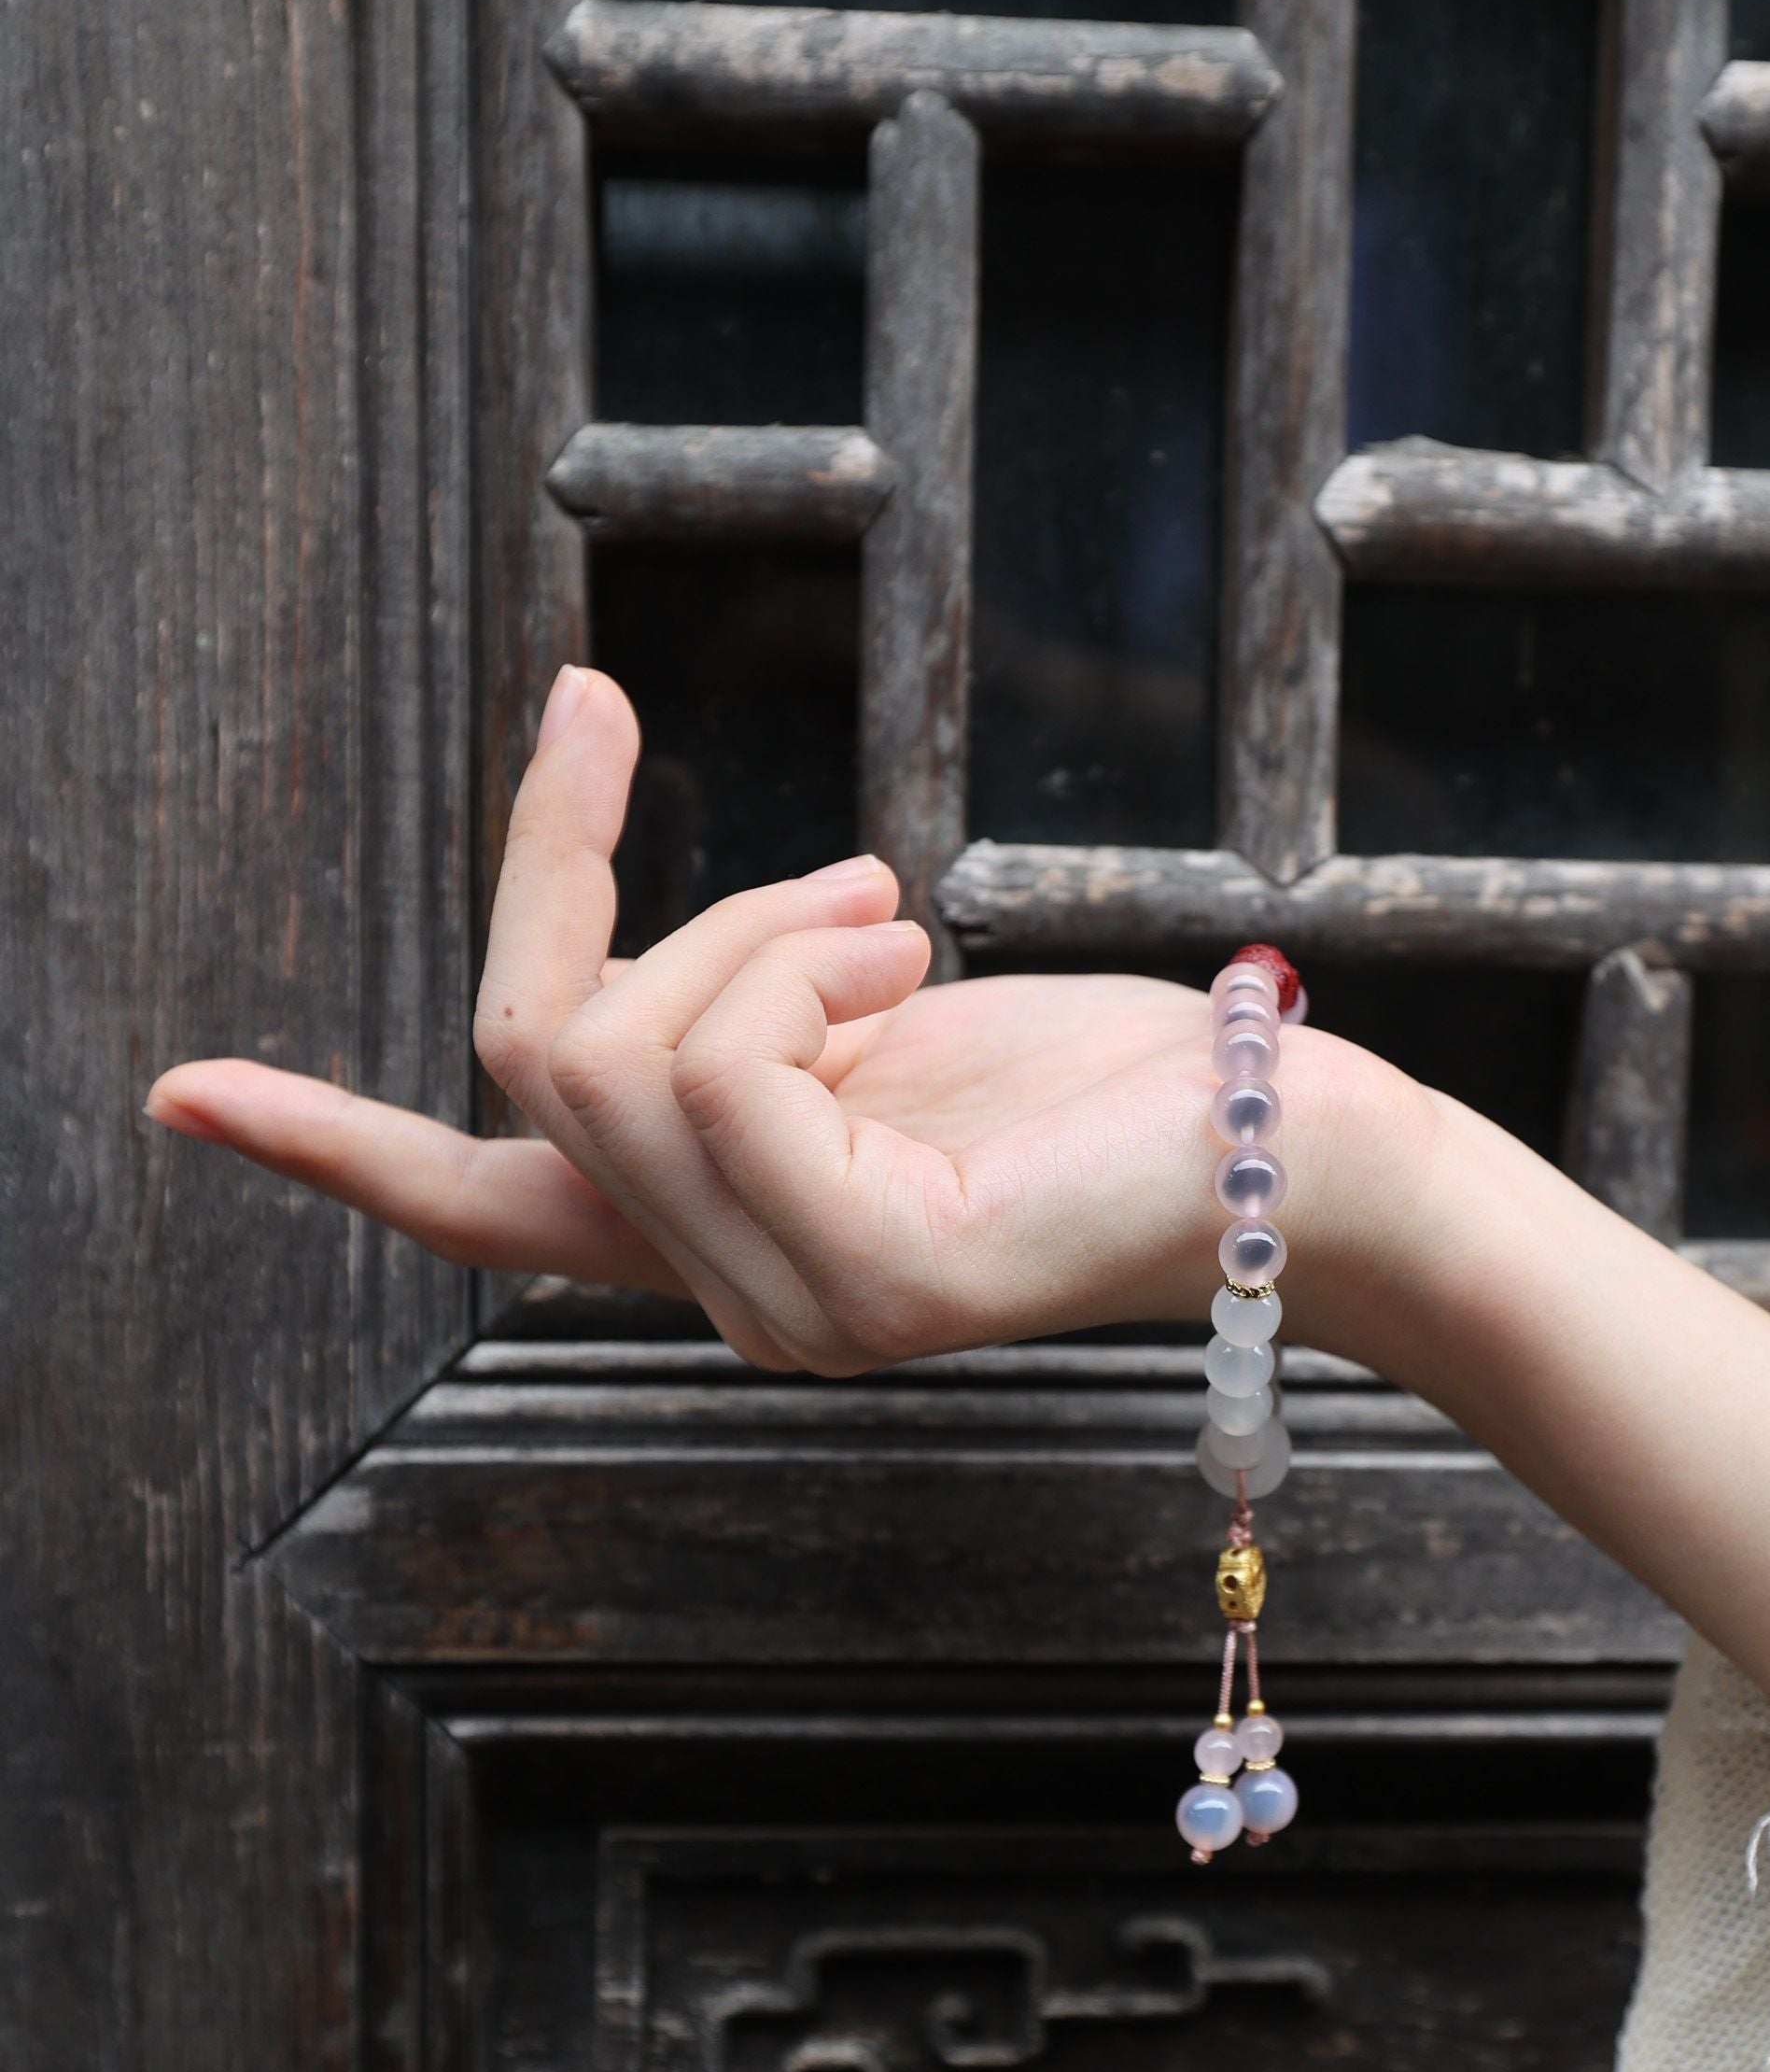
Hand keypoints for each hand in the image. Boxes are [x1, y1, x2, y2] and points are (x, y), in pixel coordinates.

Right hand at [148, 666, 1424, 1372]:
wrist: (1294, 1151)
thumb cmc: (1104, 1075)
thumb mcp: (866, 1011)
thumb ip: (739, 1005)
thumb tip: (628, 901)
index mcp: (720, 1238)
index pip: (484, 1210)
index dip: (322, 1143)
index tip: (173, 1098)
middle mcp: (728, 1300)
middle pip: (526, 1052)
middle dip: (579, 875)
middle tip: (675, 760)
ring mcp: (789, 1311)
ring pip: (610, 1050)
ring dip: (743, 926)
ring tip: (888, 922)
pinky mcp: (867, 1279)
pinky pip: (723, 1065)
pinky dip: (803, 966)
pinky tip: (914, 973)